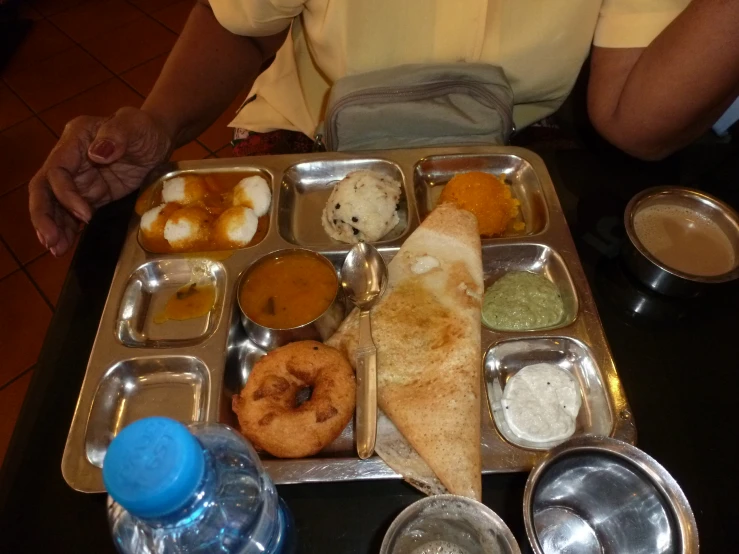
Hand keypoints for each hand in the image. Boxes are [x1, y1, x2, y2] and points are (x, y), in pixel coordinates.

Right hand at [29, 107, 172, 255]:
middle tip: (51, 241)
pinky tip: (66, 245)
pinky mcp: (92, 194)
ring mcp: (80, 179)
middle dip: (45, 215)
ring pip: (56, 204)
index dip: (65, 195)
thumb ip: (116, 136)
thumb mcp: (134, 126)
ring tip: (57, 250)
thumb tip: (96, 154)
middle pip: (45, 189)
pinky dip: (69, 228)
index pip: (56, 170)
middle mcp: (70, 160)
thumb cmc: (145, 128)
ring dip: (54, 227)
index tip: (85, 215)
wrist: (158, 140)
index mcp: (75, 139)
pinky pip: (74, 212)